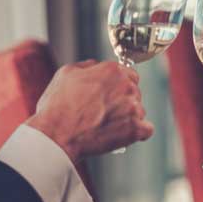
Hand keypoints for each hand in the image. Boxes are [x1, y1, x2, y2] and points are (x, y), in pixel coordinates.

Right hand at [27, 60, 153, 160]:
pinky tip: (123, 134)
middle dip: (124, 101)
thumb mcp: (66, 74)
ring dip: (128, 118)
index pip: (129, 74)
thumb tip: (96, 66)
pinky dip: (137, 133)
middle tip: (106, 112)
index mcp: (112, 70)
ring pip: (139, 111)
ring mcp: (132, 108)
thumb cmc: (57, 106)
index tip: (111, 95)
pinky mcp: (135, 129)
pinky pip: (146, 130)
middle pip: (135, 92)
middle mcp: (126, 86)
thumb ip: (87, 66)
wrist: (56, 135)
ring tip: (108, 125)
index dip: (119, 85)